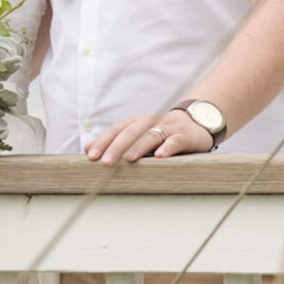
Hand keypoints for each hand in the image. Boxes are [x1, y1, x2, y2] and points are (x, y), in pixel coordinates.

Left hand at [84, 107, 213, 164]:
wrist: (196, 121)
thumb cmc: (162, 132)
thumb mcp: (138, 134)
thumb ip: (115, 141)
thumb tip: (87, 149)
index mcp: (136, 122)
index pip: (116, 130)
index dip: (103, 141)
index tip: (90, 155)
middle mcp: (150, 122)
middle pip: (130, 133)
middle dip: (116, 147)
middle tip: (104, 162)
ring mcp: (167, 128)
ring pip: (151, 136)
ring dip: (139, 147)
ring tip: (128, 159)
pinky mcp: (184, 136)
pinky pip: (175, 141)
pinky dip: (168, 148)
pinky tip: (160, 156)